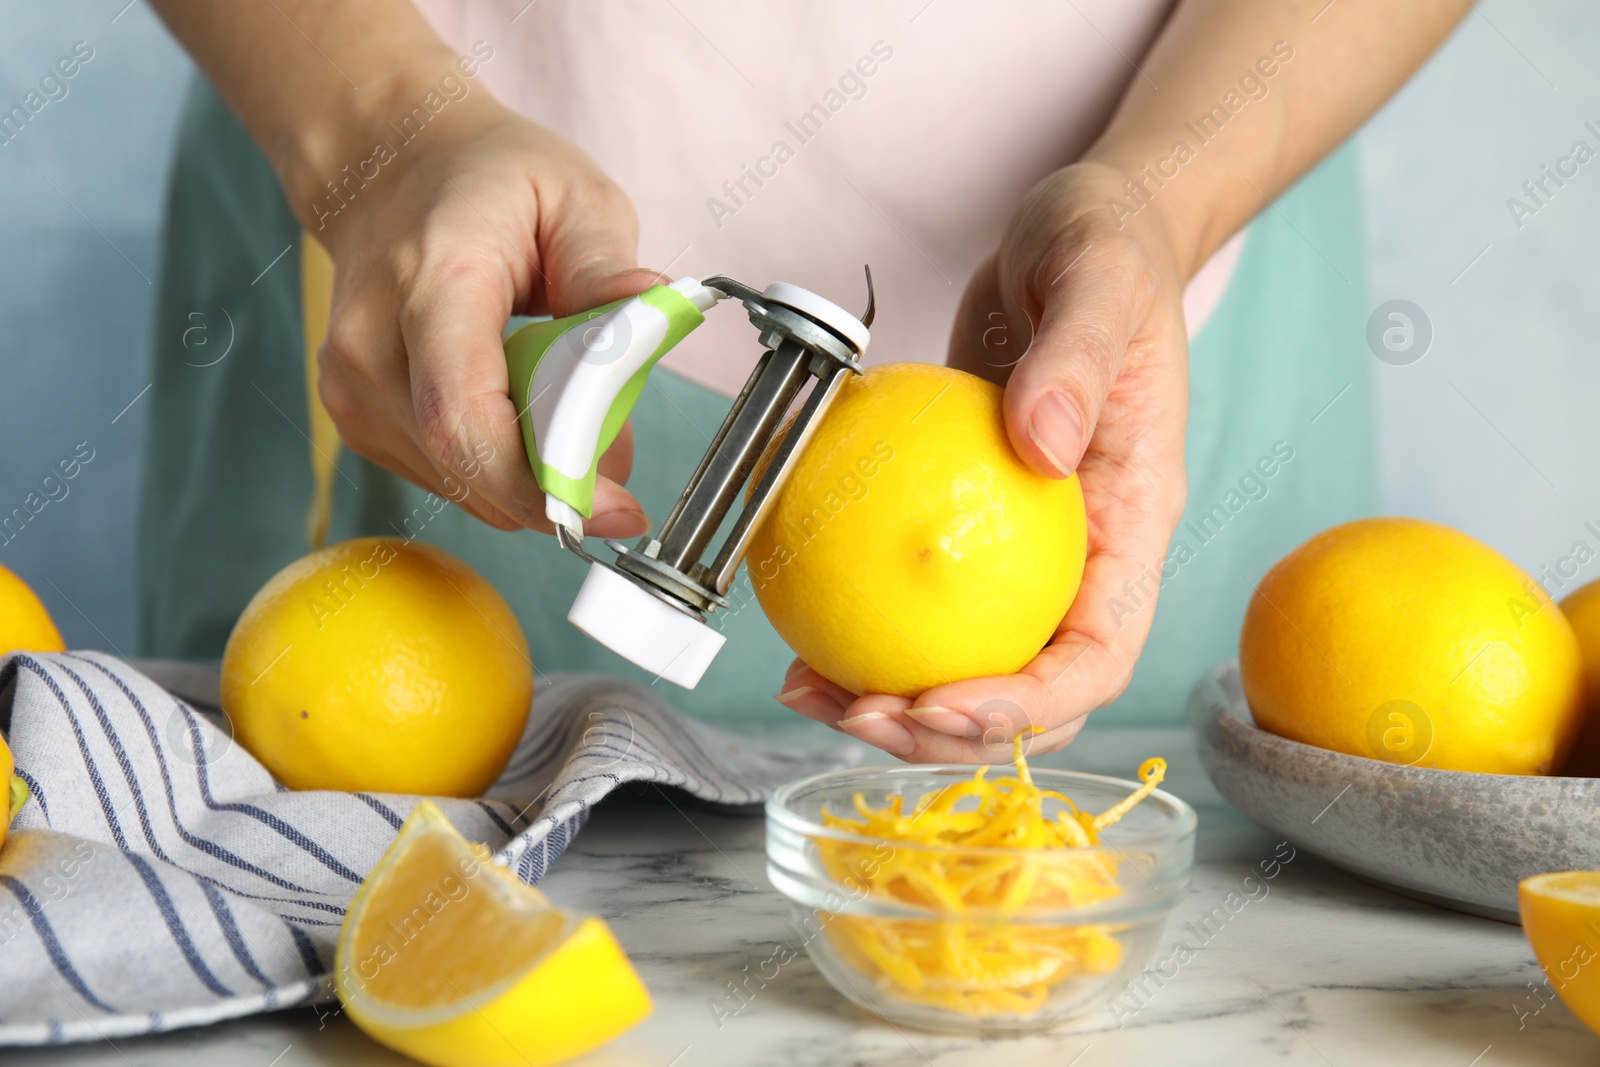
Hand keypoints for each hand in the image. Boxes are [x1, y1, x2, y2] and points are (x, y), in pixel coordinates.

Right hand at [309, 87, 659, 534]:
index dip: (542, 483)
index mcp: (429, 284)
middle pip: (470, 464)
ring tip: (569, 405)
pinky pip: (449, 475)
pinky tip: (524, 409)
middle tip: (617, 447)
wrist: (385, 164)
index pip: (465, 418)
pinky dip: (503, 464)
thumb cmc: (481, 179)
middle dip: (560, 480)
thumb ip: (607, 268)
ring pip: (464, 482)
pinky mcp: (359, 421)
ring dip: (535, 471)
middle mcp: (371, 347)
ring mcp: (354, 391)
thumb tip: (652, 318)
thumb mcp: (573, 195)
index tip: (616, 509)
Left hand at [777, 162, 1190, 761]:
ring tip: (810, 688)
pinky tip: (800, 624)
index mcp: (1133, 526)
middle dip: (944, 730)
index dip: (1027, 707)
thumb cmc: (1106, 250)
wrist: (1076, 232)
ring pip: (968, 662)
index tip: (938, 705)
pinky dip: (864, 623)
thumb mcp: (1101, 281)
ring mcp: (1024, 550)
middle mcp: (1083, 558)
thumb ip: (1078, 362)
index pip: (1098, 656)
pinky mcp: (968, 526)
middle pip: (1029, 693)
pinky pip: (921, 599)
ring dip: (893, 699)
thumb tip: (1039, 447)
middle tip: (854, 712)